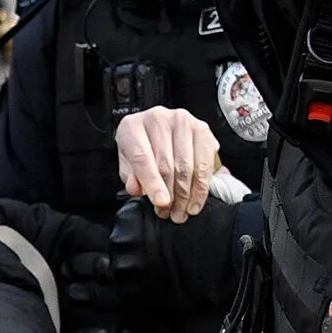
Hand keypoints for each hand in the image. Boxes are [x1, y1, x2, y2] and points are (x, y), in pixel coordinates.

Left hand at [115, 106, 220, 221]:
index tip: (161, 203)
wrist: (153, 129)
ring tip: (182, 211)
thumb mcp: (127, 163)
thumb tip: (137, 190)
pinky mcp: (201, 128)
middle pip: (168, 164)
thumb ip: (130, 177)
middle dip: (171, 195)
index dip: (153, 183)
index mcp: (132, 127)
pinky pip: (204, 162)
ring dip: (187, 194)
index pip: (142, 158)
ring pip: (188, 165)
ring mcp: (182, 121)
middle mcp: (158, 118)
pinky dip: (202, 185)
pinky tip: (195, 200)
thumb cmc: (139, 147)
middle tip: (171, 213)